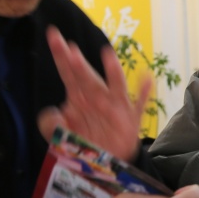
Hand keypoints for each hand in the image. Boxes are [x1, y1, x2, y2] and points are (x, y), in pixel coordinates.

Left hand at [38, 25, 151, 163]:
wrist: (106, 161)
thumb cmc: (85, 141)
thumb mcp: (62, 135)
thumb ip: (51, 124)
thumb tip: (53, 112)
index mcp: (78, 96)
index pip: (67, 72)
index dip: (60, 55)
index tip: (54, 35)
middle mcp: (96, 97)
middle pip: (86, 76)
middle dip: (77, 61)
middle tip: (68, 46)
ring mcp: (115, 106)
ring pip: (113, 85)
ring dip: (112, 70)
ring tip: (108, 55)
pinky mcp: (131, 119)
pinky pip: (139, 104)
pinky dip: (144, 92)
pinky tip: (147, 79)